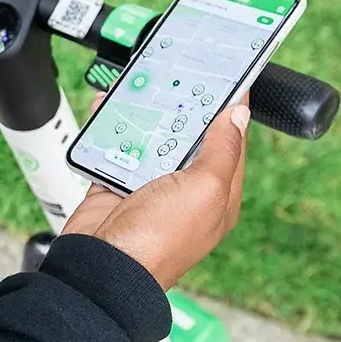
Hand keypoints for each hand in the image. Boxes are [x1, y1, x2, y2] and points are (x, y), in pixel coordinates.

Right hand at [63, 91, 251, 289]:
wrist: (102, 269)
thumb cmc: (159, 239)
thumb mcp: (206, 190)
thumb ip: (223, 150)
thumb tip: (238, 114)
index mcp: (217, 195)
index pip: (229, 143)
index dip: (228, 110)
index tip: (224, 77)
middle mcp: (183, 191)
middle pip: (186, 138)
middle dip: (180, 107)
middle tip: (176, 72)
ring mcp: (146, 189)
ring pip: (148, 140)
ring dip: (142, 115)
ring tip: (139, 84)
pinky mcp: (113, 187)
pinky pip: (113, 150)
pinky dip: (109, 129)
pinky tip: (106, 107)